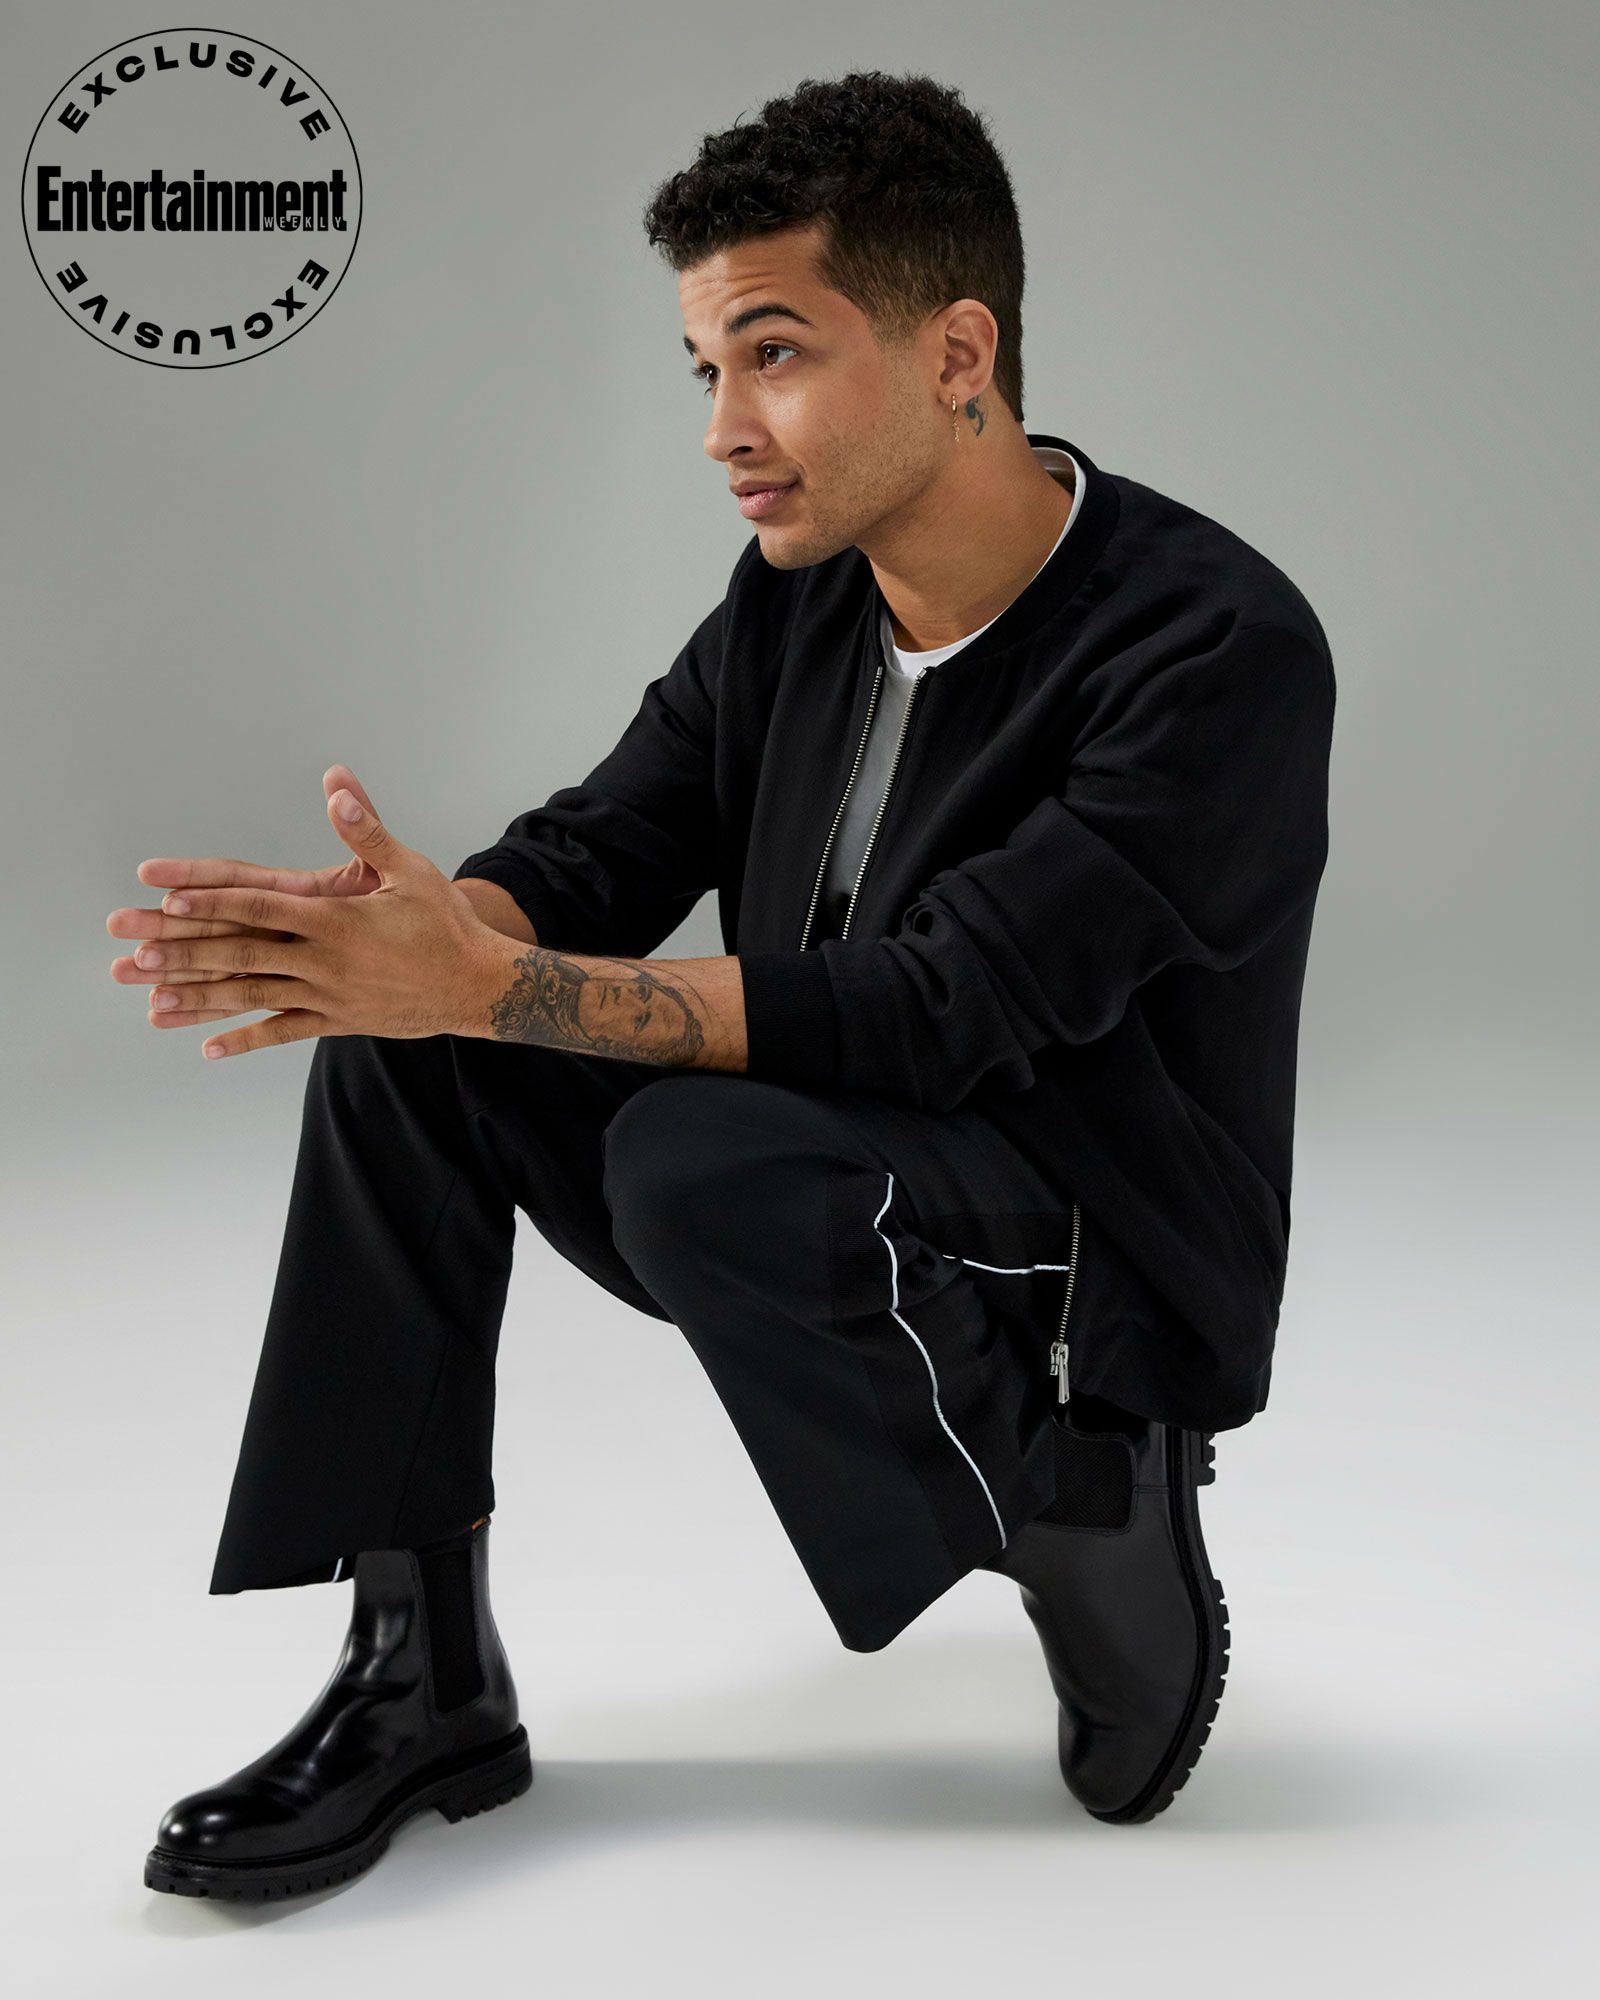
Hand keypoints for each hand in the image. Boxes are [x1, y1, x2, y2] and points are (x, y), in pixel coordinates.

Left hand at [109, 768, 496, 1057]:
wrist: (479, 986)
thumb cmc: (447, 923)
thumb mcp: (410, 870)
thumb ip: (366, 829)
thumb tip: (336, 785)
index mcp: (334, 919)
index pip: (258, 905)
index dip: (210, 900)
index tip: (164, 897)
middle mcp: (323, 961)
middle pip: (241, 954)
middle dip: (183, 952)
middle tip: (132, 953)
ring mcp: (327, 995)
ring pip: (252, 996)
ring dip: (200, 999)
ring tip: (150, 1002)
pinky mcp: (336, 1019)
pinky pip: (283, 1031)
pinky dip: (245, 1039)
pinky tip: (207, 1046)